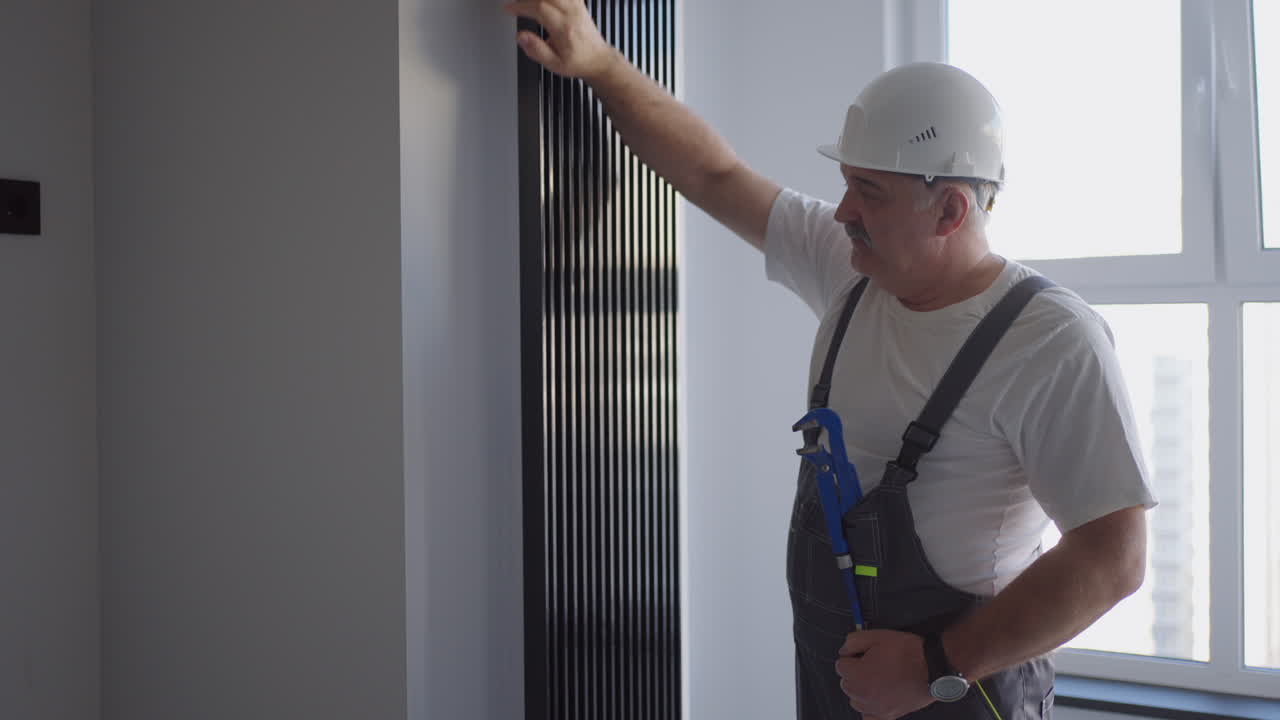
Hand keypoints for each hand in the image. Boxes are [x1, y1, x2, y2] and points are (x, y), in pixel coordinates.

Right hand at [502, 1, 618, 80]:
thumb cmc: (578, 62)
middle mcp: (571, 14)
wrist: (598, 59)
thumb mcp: (554, 64)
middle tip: (514, 3)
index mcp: (564, 28)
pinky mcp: (579, 4)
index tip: (509, 9)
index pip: (539, 8)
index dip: (521, 5)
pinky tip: (542, 1)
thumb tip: (521, 37)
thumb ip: (536, 50)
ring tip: (525, 2)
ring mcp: (576, 6)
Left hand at [834, 630, 934, 719]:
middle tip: (871, 664)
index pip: (840, 666)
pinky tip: (877, 698)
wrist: (932, 666)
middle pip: (846, 684)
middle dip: (855, 673)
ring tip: (877, 679)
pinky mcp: (889, 715)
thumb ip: (853, 641)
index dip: (852, 657)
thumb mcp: (877, 636)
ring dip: (861, 690)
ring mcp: (875, 707)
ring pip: (856, 700)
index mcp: (857, 675)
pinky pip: (869, 717)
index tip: (861, 655)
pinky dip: (870, 709)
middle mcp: (863, 694)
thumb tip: (844, 649)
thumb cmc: (908, 652)